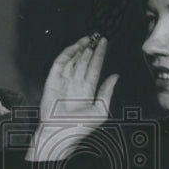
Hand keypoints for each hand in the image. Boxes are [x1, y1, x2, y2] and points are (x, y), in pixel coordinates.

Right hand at [28, 34, 119, 160]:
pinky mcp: (53, 80)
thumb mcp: (101, 110)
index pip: (95, 68)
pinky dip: (67, 54)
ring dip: (80, 48)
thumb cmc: (80, 127)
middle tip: (96, 35)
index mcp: (88, 91)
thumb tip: (115, 76)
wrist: (60, 133)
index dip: (100, 55)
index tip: (104, 43)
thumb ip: (107, 92)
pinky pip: (60, 63)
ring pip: (73, 60)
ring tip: (88, 38)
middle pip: (84, 61)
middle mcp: (76, 84)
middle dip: (90, 48)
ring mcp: (64, 81)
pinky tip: (76, 47)